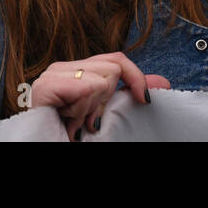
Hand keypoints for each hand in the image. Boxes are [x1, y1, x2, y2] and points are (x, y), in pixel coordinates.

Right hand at [29, 51, 170, 139]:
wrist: (44, 147)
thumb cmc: (70, 136)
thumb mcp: (103, 112)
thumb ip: (127, 94)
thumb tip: (163, 82)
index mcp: (74, 70)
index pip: (115, 59)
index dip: (134, 77)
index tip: (146, 100)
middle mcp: (61, 68)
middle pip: (111, 68)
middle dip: (105, 100)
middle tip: (86, 121)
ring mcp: (51, 75)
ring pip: (100, 80)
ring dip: (91, 110)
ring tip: (74, 123)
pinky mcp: (45, 86)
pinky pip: (85, 89)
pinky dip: (82, 111)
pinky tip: (68, 122)